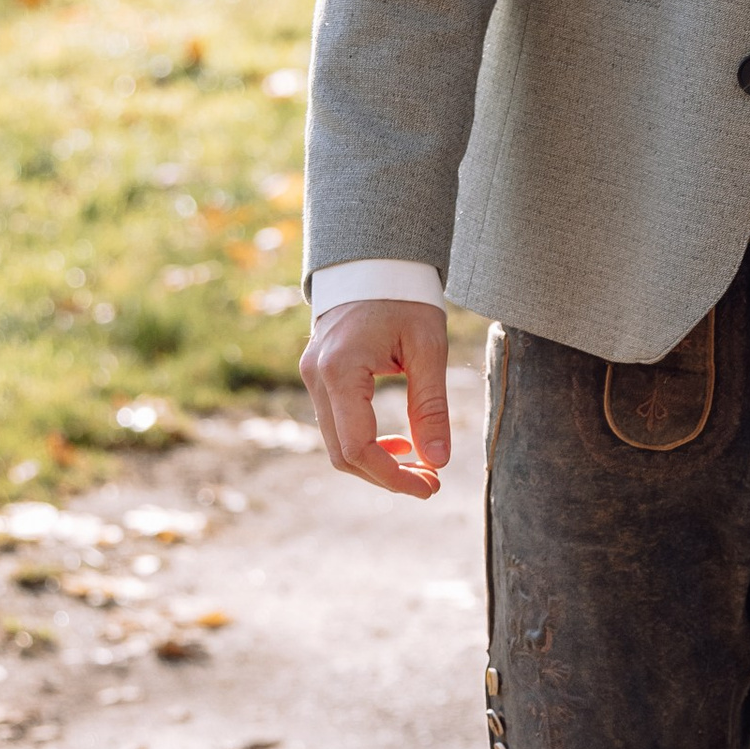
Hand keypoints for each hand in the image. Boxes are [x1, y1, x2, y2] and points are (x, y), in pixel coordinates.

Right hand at [300, 298, 451, 498]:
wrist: (372, 262)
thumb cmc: (404, 297)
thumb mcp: (428, 347)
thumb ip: (431, 405)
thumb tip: (438, 461)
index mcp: (340, 370)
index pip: (358, 446)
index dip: (392, 477)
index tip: (429, 486)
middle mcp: (316, 377)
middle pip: (342, 453)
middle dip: (386, 477)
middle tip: (430, 483)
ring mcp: (311, 377)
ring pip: (335, 444)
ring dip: (376, 463)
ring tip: (420, 466)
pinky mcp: (318, 377)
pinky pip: (336, 425)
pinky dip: (365, 442)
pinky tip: (398, 443)